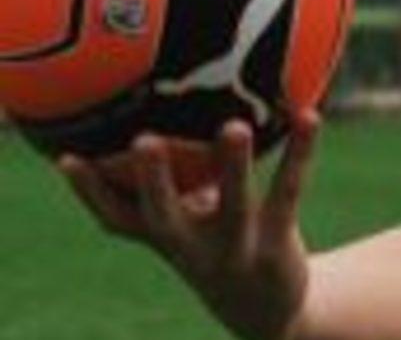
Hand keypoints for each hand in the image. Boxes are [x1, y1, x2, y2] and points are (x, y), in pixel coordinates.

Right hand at [58, 112, 320, 339]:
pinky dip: (299, 153)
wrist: (266, 310)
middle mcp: (191, 245)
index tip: (67, 158)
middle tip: (143, 140)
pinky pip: (287, 191)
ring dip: (232, 167)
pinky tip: (309, 116)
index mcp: (163, 236)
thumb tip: (157, 114)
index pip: (117, 218)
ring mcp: (234, 246)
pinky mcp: (275, 241)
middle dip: (151, 181)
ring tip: (235, 126)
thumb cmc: (218, 244)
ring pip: (232, 206)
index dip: (90, 192)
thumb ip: (171, 182)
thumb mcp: (189, 221)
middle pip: (163, 215)